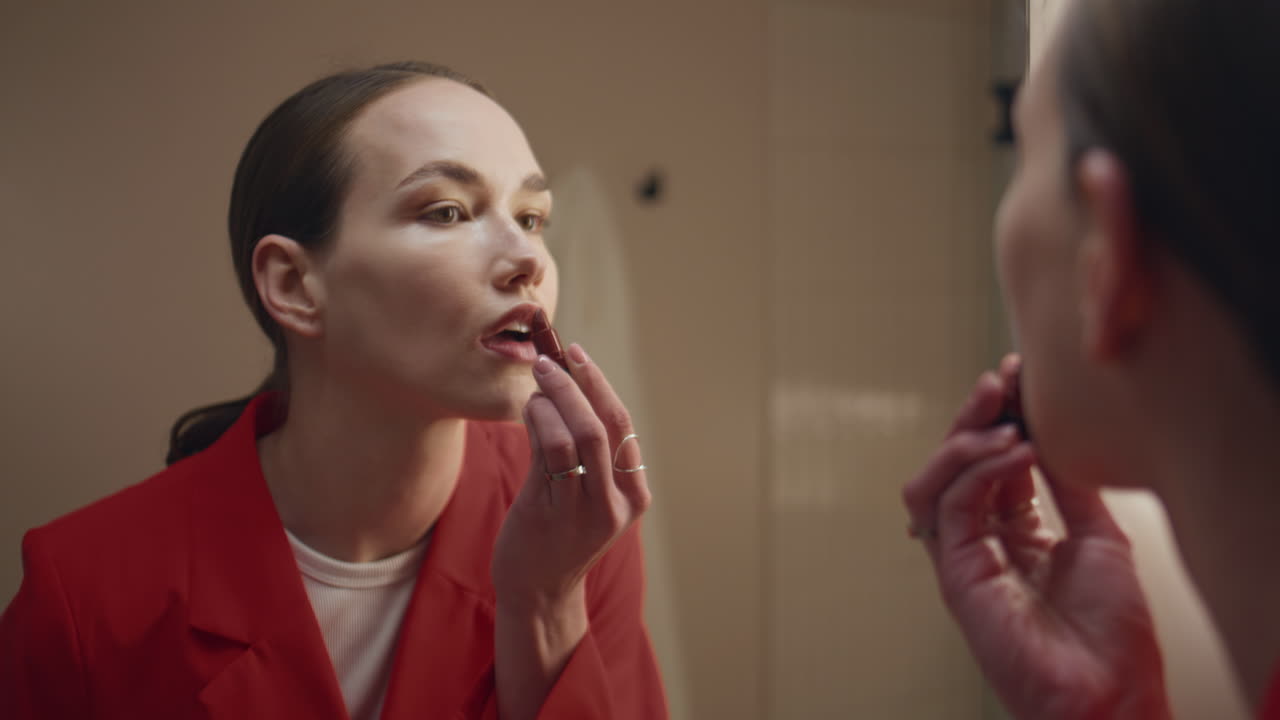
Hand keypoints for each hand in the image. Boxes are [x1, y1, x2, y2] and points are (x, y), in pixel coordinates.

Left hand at [492, 342, 650, 614]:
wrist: (538, 591)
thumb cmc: (559, 535)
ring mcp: (585, 510)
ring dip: (552, 399)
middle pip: (603, 425)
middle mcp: (616, 502)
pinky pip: (547, 453)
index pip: (622, 426)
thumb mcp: (587, 496)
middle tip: (552, 357)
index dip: (599, 384)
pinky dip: (537, 420)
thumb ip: (584, 451)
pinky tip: (529, 408)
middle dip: (577, 383)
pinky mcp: (551, 513)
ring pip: (574, 435)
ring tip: (537, 383)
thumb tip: (564, 386)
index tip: (578, 357)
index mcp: (634, 494)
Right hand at [903, 354, 1169, 718]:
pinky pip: (952, 504)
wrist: (1109, 691)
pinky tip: (1018, 452)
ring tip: (1003, 417)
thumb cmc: (1111, 634)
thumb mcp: (1101, 536)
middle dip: (976, 414)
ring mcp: (965, 556)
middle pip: (956, 463)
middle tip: (1001, 379)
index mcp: (1016, 531)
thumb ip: (1070, 486)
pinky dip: (978, 469)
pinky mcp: (957, 571)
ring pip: (935, 480)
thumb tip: (1054, 432)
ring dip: (963, 439)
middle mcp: (983, 540)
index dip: (1001, 416)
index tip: (1020, 375)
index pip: (992, 460)